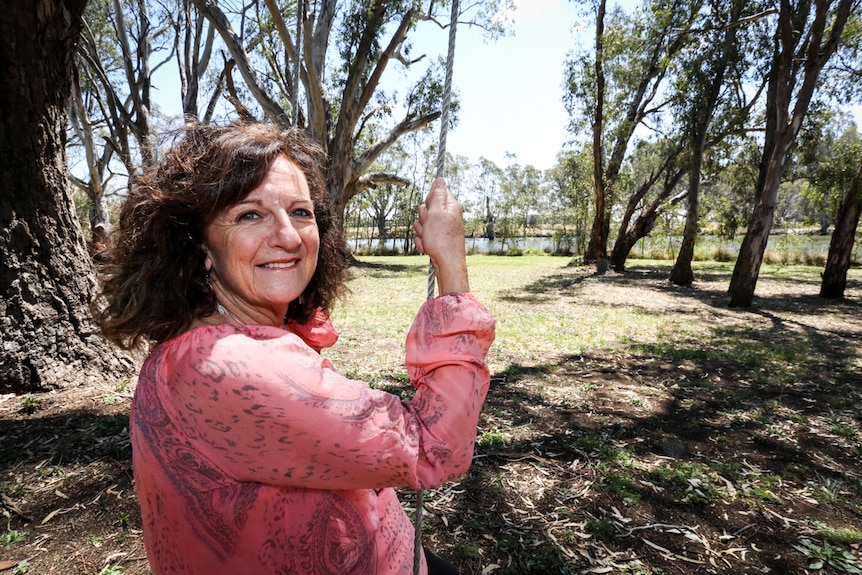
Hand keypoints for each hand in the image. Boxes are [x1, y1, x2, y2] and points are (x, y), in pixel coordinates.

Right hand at [413, 177, 469, 293]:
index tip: (430, 210)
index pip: (436, 193)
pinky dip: (423, 242)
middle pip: (426, 209)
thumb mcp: (437, 212)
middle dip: (423, 218)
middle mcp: (447, 216)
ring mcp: (442, 229)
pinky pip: (422, 236)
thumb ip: (437, 195)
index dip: (429, 200)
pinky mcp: (437, 239)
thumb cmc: (443, 239)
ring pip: (422, 224)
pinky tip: (429, 247)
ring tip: (429, 239)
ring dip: (421, 232)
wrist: (447, 264)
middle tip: (428, 226)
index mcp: (450, 206)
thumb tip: (440, 179)